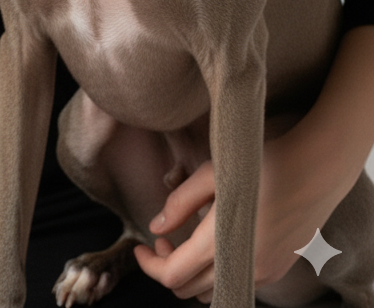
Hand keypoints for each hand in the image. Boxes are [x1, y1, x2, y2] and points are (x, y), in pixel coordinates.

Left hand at [132, 133, 339, 302]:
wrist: (315, 170)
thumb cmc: (263, 163)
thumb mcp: (213, 173)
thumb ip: (180, 203)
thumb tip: (156, 228)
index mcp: (220, 243)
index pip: (172, 275)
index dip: (149, 265)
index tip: (140, 246)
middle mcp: (241, 266)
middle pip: (188, 289)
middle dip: (167, 268)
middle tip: (164, 237)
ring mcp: (261, 272)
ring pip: (212, 292)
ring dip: (192, 274)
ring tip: (187, 241)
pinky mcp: (276, 269)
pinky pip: (236, 282)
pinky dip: (217, 272)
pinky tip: (219, 242)